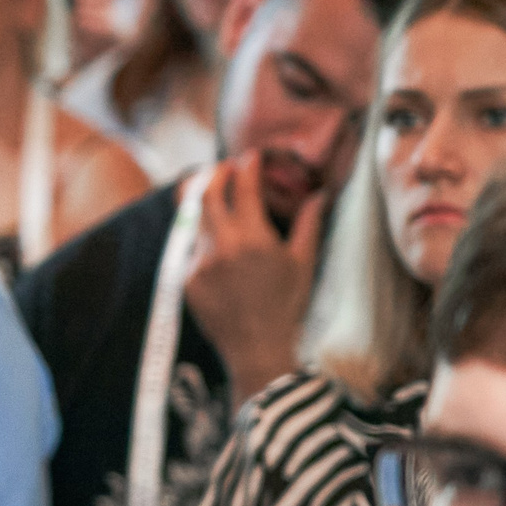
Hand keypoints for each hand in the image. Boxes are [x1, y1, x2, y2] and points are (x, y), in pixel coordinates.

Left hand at [181, 152, 327, 407]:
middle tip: (224, 167)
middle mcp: (221, 246)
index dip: (247, 167)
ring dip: (202, 201)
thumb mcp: (303, 262)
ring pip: (192, 219)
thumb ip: (310, 223)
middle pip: (206, 194)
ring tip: (212, 191)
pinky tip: (211, 233)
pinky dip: (200, 234)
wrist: (256, 348)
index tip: (251, 157)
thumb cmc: (287, 305)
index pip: (243, 187)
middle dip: (214, 174)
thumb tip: (320, 194)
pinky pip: (189, 247)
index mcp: (252, 238)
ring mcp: (198, 263)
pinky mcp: (185, 279)